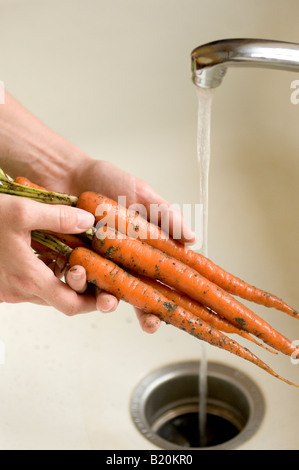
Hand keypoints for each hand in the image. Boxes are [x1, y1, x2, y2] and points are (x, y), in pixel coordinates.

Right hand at [0, 194, 96, 314]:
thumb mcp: (21, 210)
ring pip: (44, 292)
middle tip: (97, 274)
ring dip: (62, 281)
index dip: (93, 303)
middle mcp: (17, 291)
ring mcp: (6, 290)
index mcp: (27, 279)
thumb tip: (88, 222)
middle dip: (81, 290)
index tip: (108, 293)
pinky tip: (49, 255)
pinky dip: (44, 275)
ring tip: (77, 261)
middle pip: (59, 300)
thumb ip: (58, 216)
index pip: (70, 305)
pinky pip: (28, 285)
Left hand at [64, 159, 195, 332]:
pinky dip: (77, 280)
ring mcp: (95, 264)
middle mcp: (120, 262)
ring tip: (107, 296)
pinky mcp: (70, 260)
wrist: (70, 172)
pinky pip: (74, 279)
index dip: (164, 302)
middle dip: (143, 313)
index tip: (168, 316)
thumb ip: (166, 215)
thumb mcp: (142, 194)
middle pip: (135, 296)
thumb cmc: (109, 181)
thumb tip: (193, 239)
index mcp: (142, 250)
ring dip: (106, 300)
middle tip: (149, 322)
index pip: (158, 281)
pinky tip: (79, 271)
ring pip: (103, 292)